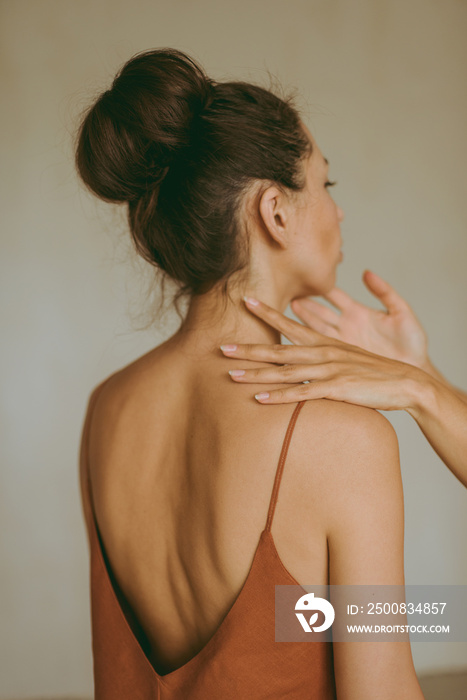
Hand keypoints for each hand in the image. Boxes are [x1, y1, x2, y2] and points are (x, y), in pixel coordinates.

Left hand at [221, 296, 421, 407]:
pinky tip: (260, 399)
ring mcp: (329, 371)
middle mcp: (323, 353)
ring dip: (256, 374)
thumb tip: (303, 362)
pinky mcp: (337, 389)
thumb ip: (323, 358)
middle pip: (278, 349)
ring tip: (231, 374)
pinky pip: (302, 394)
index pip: (290, 325)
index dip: (267, 313)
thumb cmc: (373, 373)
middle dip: (249, 349)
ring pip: (285, 371)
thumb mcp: (346, 359)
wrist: (405, 382)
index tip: (245, 302)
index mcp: (324, 343)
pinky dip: (280, 396)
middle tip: (222, 347)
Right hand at [290, 270, 428, 368]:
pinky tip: (291, 342)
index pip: (333, 296)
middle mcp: (346, 327)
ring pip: (314, 330)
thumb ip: (384, 292)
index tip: (304, 277)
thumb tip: (366, 273)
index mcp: (358, 313)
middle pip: (318, 312)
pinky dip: (306, 347)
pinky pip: (320, 352)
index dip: (319, 287)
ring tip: (282, 313)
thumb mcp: (401, 313)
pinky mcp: (342, 359)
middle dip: (302, 304)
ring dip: (300, 322)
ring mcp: (342, 343)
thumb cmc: (412, 343)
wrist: (416, 372)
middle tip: (284, 294)